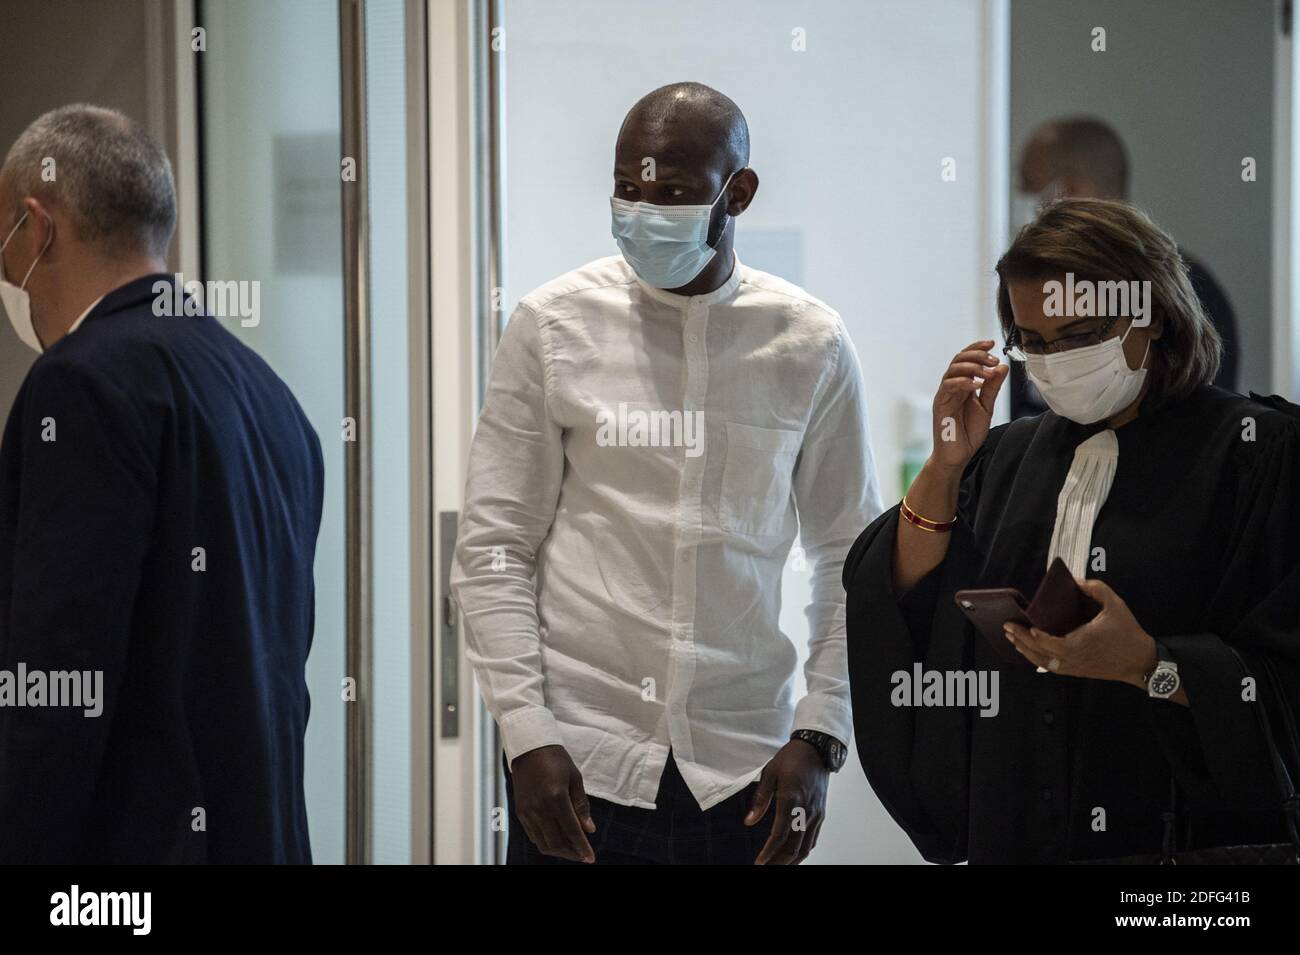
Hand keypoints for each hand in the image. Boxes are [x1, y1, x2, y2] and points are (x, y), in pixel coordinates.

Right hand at [510, 745, 595, 862]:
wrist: (529, 747)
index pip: (572, 831)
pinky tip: (556, 840)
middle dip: (571, 853)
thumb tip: (589, 830)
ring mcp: (528, 811)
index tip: (590, 858)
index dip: (582, 847)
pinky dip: (545, 842)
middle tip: (582, 855)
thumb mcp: (575, 778)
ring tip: (571, 850)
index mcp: (556, 797)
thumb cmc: (555, 759)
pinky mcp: (520, 811)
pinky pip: (533, 835)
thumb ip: (581, 806)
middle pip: (557, 842)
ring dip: (559, 851)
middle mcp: (540, 808)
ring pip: (543, 843)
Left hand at [744, 739, 828, 864]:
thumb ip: (760, 800)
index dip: (768, 852)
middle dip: (778, 861)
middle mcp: (805, 810)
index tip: (759, 862)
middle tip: (766, 867)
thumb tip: (749, 821)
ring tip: (778, 866)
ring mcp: (815, 813)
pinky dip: (803, 851)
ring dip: (791, 860)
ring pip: (805, 847)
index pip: (779, 835)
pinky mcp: (821, 813)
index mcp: (790, 800)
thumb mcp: (769, 774)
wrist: (817, 749)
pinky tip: (794, 854)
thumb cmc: (792, 758)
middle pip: (793, 847)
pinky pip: (813, 839)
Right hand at [931, 339, 1007, 471]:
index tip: (993, 343)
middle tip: (994, 359)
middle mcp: (951, 387)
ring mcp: (944, 395)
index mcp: (962, 385)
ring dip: (972, 367)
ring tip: (988, 372)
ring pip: (953, 370)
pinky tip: (977, 386)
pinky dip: (964, 383)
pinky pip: (949, 386)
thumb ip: (992, 387)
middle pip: (958, 360)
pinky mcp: (940, 405)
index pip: (966, 359)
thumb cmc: (968, 433)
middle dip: (977, 355)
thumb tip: (1002, 367)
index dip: (977, 348)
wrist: (957, 456)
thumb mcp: (986, 407)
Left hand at [1003, 577, 1157, 688]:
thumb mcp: (1115, 605)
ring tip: (1012, 639)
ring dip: (1026, 651)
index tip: (1024, 624)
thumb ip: (1096, 589)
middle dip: (1020, 640)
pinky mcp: (1077, 672)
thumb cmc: (1128, 633)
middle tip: (1007, 628)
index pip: (1047, 642)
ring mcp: (1074, 668)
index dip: (1033, 635)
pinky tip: (1030, 652)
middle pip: (1039, 653)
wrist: (1142, 662)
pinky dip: (1038, 660)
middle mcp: (1072, 658)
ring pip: (1043, 663)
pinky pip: (1051, 668)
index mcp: (1079, 643)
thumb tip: (1076, 580)